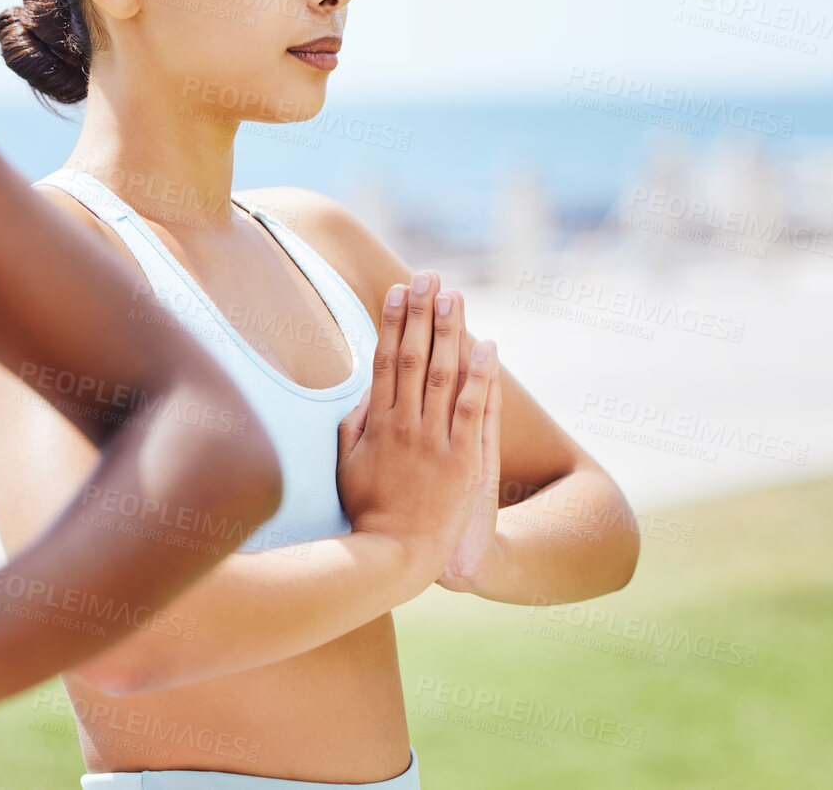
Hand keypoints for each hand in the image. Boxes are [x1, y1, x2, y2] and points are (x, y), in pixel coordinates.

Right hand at [335, 271, 489, 592]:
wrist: (398, 555)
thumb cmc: (368, 514)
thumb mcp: (345, 467)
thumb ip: (352, 427)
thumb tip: (363, 392)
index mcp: (376, 424)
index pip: (384, 360)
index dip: (391, 322)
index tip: (397, 292)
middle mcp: (404, 424)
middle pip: (412, 356)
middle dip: (420, 313)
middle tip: (427, 277)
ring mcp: (434, 440)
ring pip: (441, 373)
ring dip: (449, 331)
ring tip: (454, 296)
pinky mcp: (462, 459)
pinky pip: (471, 409)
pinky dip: (479, 376)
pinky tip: (487, 347)